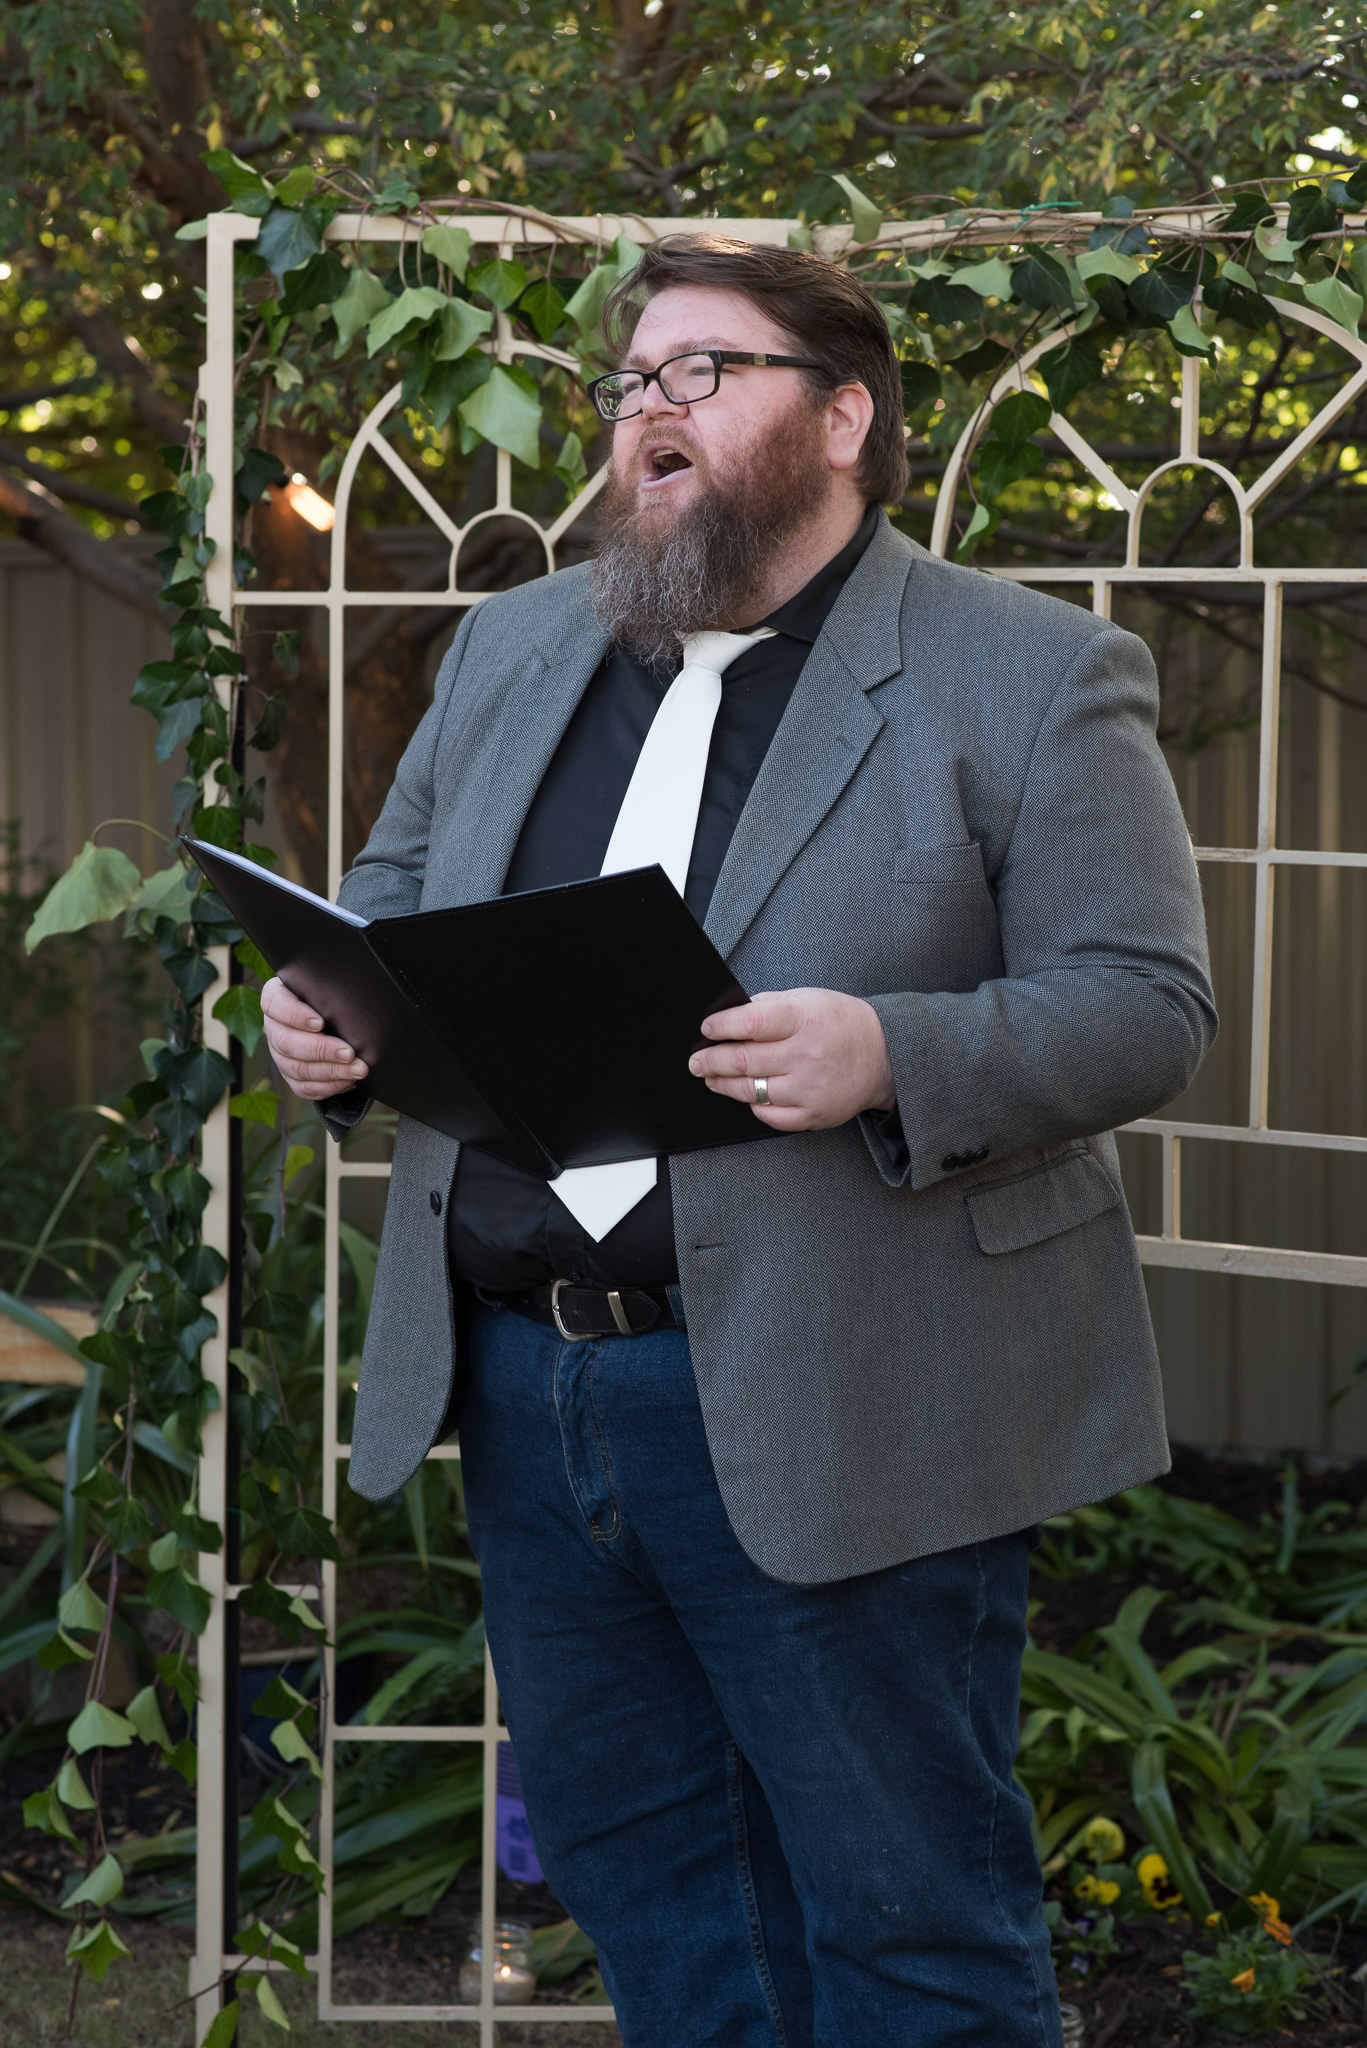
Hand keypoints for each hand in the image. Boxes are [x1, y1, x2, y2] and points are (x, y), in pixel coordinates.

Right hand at [262, 977, 368, 1101]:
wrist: (339, 1019)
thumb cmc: (335, 995)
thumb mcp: (331, 984)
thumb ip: (333, 986)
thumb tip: (358, 992)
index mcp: (277, 997)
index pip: (273, 1003)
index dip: (294, 1015)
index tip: (320, 1022)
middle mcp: (274, 1027)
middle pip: (286, 1042)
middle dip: (321, 1049)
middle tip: (349, 1052)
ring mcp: (280, 1054)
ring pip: (297, 1068)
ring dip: (330, 1071)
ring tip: (358, 1069)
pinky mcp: (291, 1075)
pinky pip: (305, 1087)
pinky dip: (328, 1086)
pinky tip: (349, 1081)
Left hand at [688, 988, 895, 1130]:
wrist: (884, 1057)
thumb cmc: (842, 1024)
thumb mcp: (809, 999)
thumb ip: (770, 1005)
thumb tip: (731, 1014)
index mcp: (805, 1019)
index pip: (752, 1021)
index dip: (722, 1026)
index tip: (707, 1029)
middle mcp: (806, 1055)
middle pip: (744, 1060)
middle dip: (712, 1061)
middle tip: (696, 1061)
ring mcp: (809, 1088)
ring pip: (751, 1090)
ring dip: (724, 1084)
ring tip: (711, 1078)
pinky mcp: (812, 1115)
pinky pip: (769, 1115)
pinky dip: (753, 1105)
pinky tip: (747, 1094)